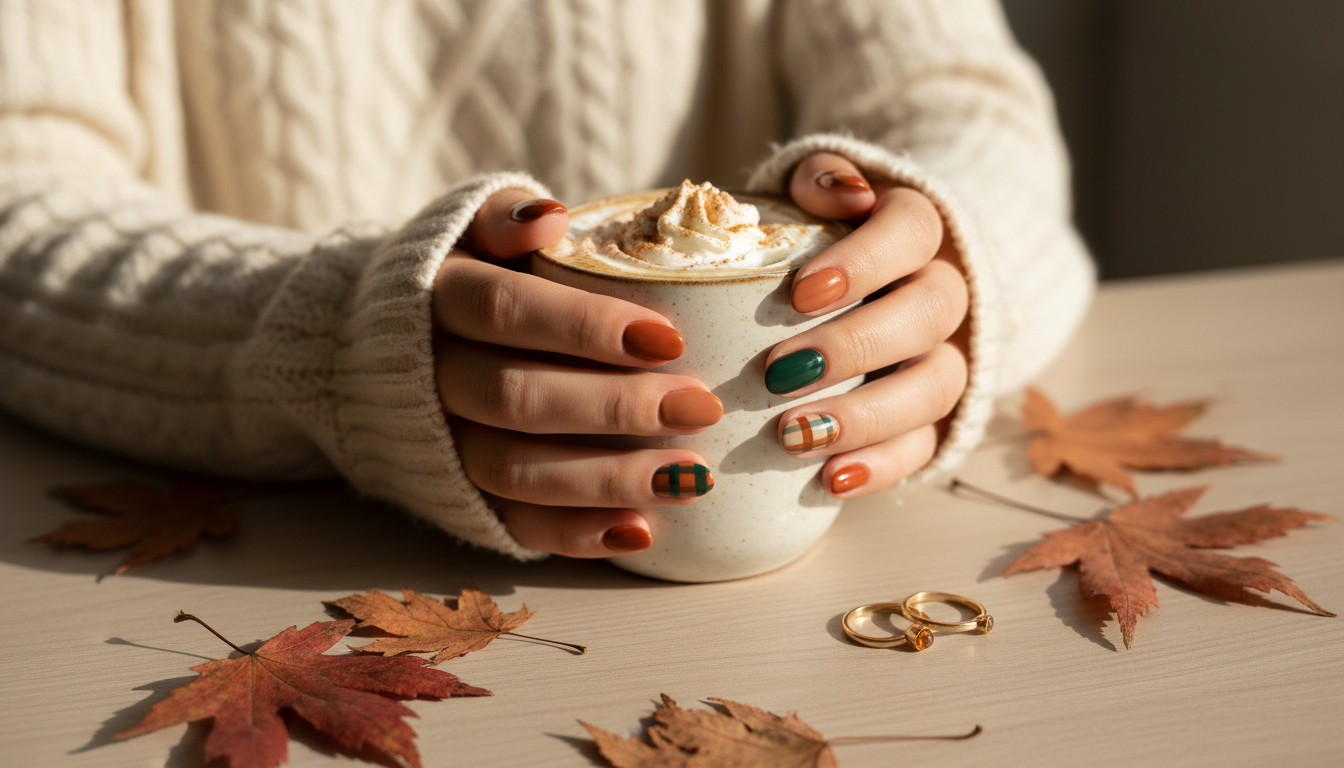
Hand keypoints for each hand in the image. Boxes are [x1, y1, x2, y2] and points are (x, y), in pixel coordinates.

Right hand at [432, 190, 722, 557]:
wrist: (387, 342)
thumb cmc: (472, 273)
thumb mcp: (475, 226)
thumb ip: (507, 216)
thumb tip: (550, 221)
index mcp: (438, 296)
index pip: (504, 310)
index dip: (584, 327)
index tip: (669, 338)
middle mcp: (431, 374)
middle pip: (514, 397)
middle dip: (614, 407)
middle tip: (700, 407)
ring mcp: (443, 441)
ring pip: (513, 470)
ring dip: (608, 478)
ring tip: (693, 476)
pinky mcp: (461, 494)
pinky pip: (513, 524)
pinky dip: (577, 534)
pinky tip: (641, 530)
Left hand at [769, 153, 969, 496]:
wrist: (870, 281)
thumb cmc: (821, 235)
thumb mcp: (813, 191)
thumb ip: (820, 178)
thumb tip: (843, 193)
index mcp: (918, 228)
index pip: (912, 232)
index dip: (863, 263)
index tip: (801, 293)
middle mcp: (946, 291)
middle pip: (929, 315)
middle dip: (854, 346)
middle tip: (778, 372)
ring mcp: (947, 356)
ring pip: (935, 387)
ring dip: (865, 416)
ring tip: (793, 435)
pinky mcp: (936, 416)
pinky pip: (925, 445)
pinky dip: (882, 466)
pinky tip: (830, 480)